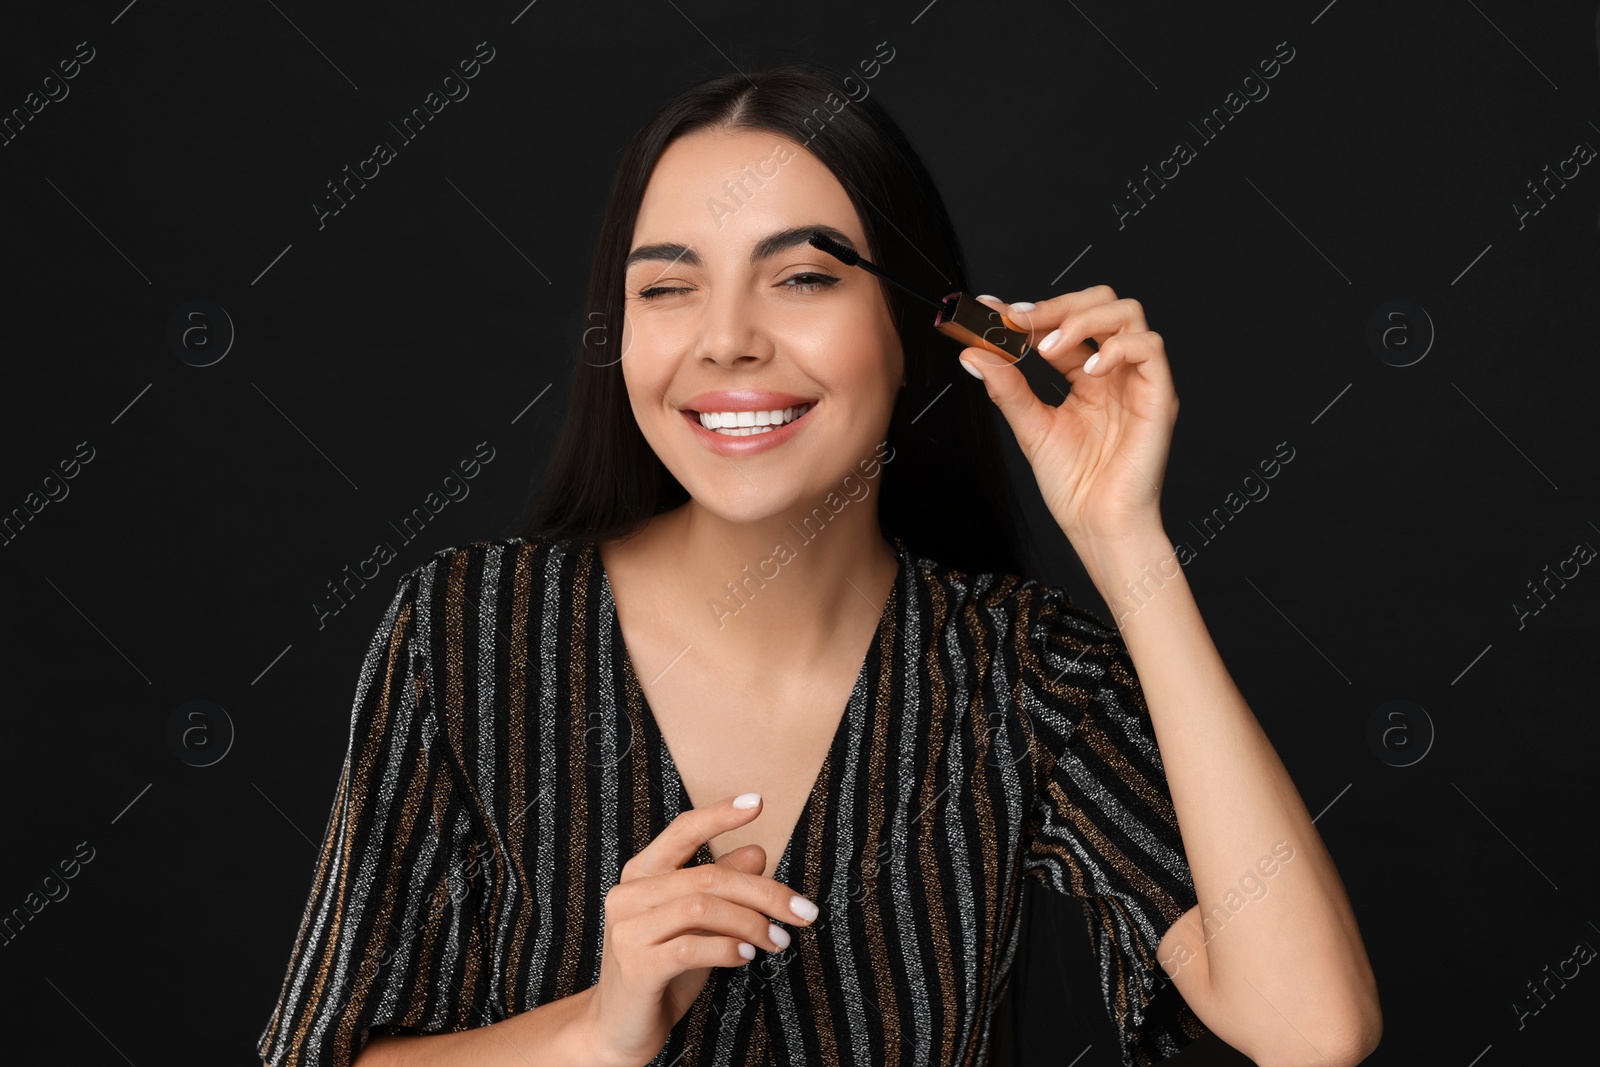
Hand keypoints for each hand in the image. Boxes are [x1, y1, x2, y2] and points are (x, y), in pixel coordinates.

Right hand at [586, 794, 818, 1066]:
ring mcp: (628, 930)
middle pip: (708, 876)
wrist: (619, 1027)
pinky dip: (727, 949)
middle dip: (765, 892)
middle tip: (803, 912)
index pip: (682, 831)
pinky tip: (748, 956)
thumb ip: (721, 886)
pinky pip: (690, 948)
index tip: (757, 802)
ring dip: (752, 924)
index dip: (719, 815)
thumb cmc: (663, 969)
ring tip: (779, 941)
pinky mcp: (636, 967)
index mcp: (642, 874)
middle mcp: (629, 894)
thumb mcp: (698, 924)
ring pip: (702, 908)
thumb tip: (758, 851)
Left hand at [961, 287, 1177, 545]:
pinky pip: (1150, 348)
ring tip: (1049, 348)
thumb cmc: (1074, 486)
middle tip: (1020, 322)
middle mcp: (1115, 372)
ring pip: (1127, 314)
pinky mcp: (1159, 396)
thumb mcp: (1031, 428)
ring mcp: (1138, 381)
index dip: (1031, 314)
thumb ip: (1008, 388)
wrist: (1097, 526)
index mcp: (1087, 377)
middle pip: (1102, 304)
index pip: (1065, 324)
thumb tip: (974, 353)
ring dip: (1083, 319)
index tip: (993, 312)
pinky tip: (1088, 370)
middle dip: (1058, 304)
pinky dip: (1116, 348)